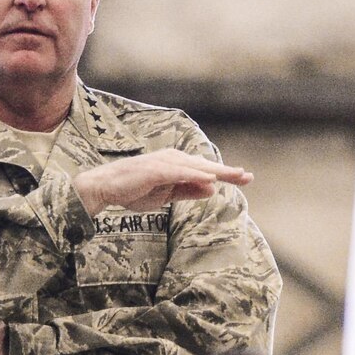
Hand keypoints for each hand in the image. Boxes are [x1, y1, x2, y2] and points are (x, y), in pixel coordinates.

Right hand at [73, 149, 251, 215]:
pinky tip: (210, 177)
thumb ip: (189, 191)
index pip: (205, 170)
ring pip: (196, 167)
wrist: (106, 188)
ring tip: (235, 176)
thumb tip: (212, 188)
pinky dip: (195, 174)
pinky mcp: (155, 169)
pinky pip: (180, 172)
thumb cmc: (134, 190)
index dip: (225, 174)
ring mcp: (164, 163)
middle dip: (227, 172)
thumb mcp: (167, 195)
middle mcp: (172, 160)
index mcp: (176, 166)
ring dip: (216, 170)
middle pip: (205, 166)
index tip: (245, 179)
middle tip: (248, 177)